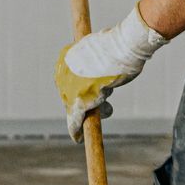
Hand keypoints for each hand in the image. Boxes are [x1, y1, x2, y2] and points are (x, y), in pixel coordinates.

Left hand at [57, 5, 170, 141]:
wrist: (121, 49)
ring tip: (108, 108)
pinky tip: (77, 137)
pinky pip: (75, 120)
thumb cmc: (118, 47)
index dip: (80, 90)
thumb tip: (100, 65)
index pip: (69, 80)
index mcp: (66, 58)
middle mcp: (64, 73)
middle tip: (104, 103)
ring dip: (94, 111)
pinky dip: (76, 130)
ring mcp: (70, 88)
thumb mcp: (102, 50)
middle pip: (71, 95)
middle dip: (87, 101)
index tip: (90, 96)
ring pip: (77, 108)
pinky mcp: (80, 102)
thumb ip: (95, 59)